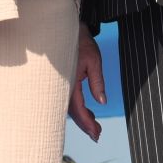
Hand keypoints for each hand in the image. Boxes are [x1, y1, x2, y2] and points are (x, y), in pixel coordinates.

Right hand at [69, 25, 104, 140]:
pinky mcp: (62, 81)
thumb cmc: (80, 41)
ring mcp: (60, 84)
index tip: (97, 134)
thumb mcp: (93, 60)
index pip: (78, 109)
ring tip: (95, 127)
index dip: (87, 123)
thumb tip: (102, 102)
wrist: (65, 27)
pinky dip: (78, 108)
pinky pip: (68, 99)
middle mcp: (61, 85)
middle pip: (72, 112)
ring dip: (82, 117)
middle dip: (85, 125)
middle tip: (98, 135)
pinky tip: (88, 111)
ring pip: (69, 107)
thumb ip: (97, 82)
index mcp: (69, 81)